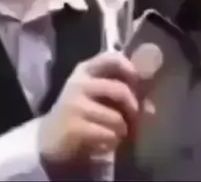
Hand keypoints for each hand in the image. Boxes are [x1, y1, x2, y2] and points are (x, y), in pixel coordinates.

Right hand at [38, 51, 142, 165]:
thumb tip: (151, 107)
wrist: (49, 138)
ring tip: (117, 133)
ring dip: (122, 129)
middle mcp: (79, 84)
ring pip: (117, 118)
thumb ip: (121, 94)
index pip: (111, 58)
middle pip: (120, 90)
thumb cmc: (79, 113)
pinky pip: (108, 134)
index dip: (130, 69)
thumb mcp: (96, 96)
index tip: (138, 83)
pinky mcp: (74, 127)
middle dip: (133, 108)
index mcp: (85, 70)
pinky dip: (113, 141)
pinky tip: (106, 142)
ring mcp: (75, 105)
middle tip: (134, 119)